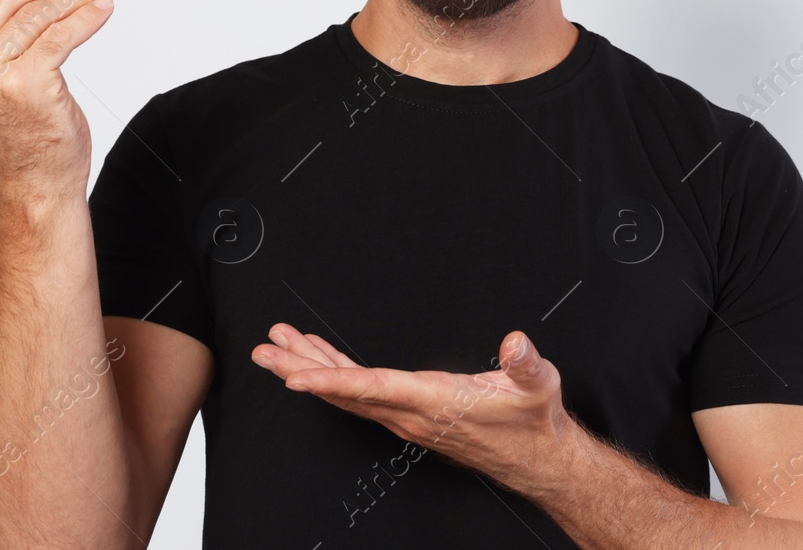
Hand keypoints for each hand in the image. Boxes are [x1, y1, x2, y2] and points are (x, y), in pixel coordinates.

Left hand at [250, 324, 576, 490]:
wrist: (538, 458)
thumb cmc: (533, 421)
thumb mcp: (538, 386)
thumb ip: (525, 364)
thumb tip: (515, 343)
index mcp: (435, 402)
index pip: (373, 390)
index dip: (331, 382)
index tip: (294, 376)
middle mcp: (411, 414)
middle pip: (345, 392)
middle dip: (301, 369)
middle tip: (264, 349)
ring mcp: (406, 418)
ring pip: (347, 394)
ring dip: (309, 368)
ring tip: (278, 345)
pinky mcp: (409, 415)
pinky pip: (360, 396)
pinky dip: (333, 375)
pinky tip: (316, 359)